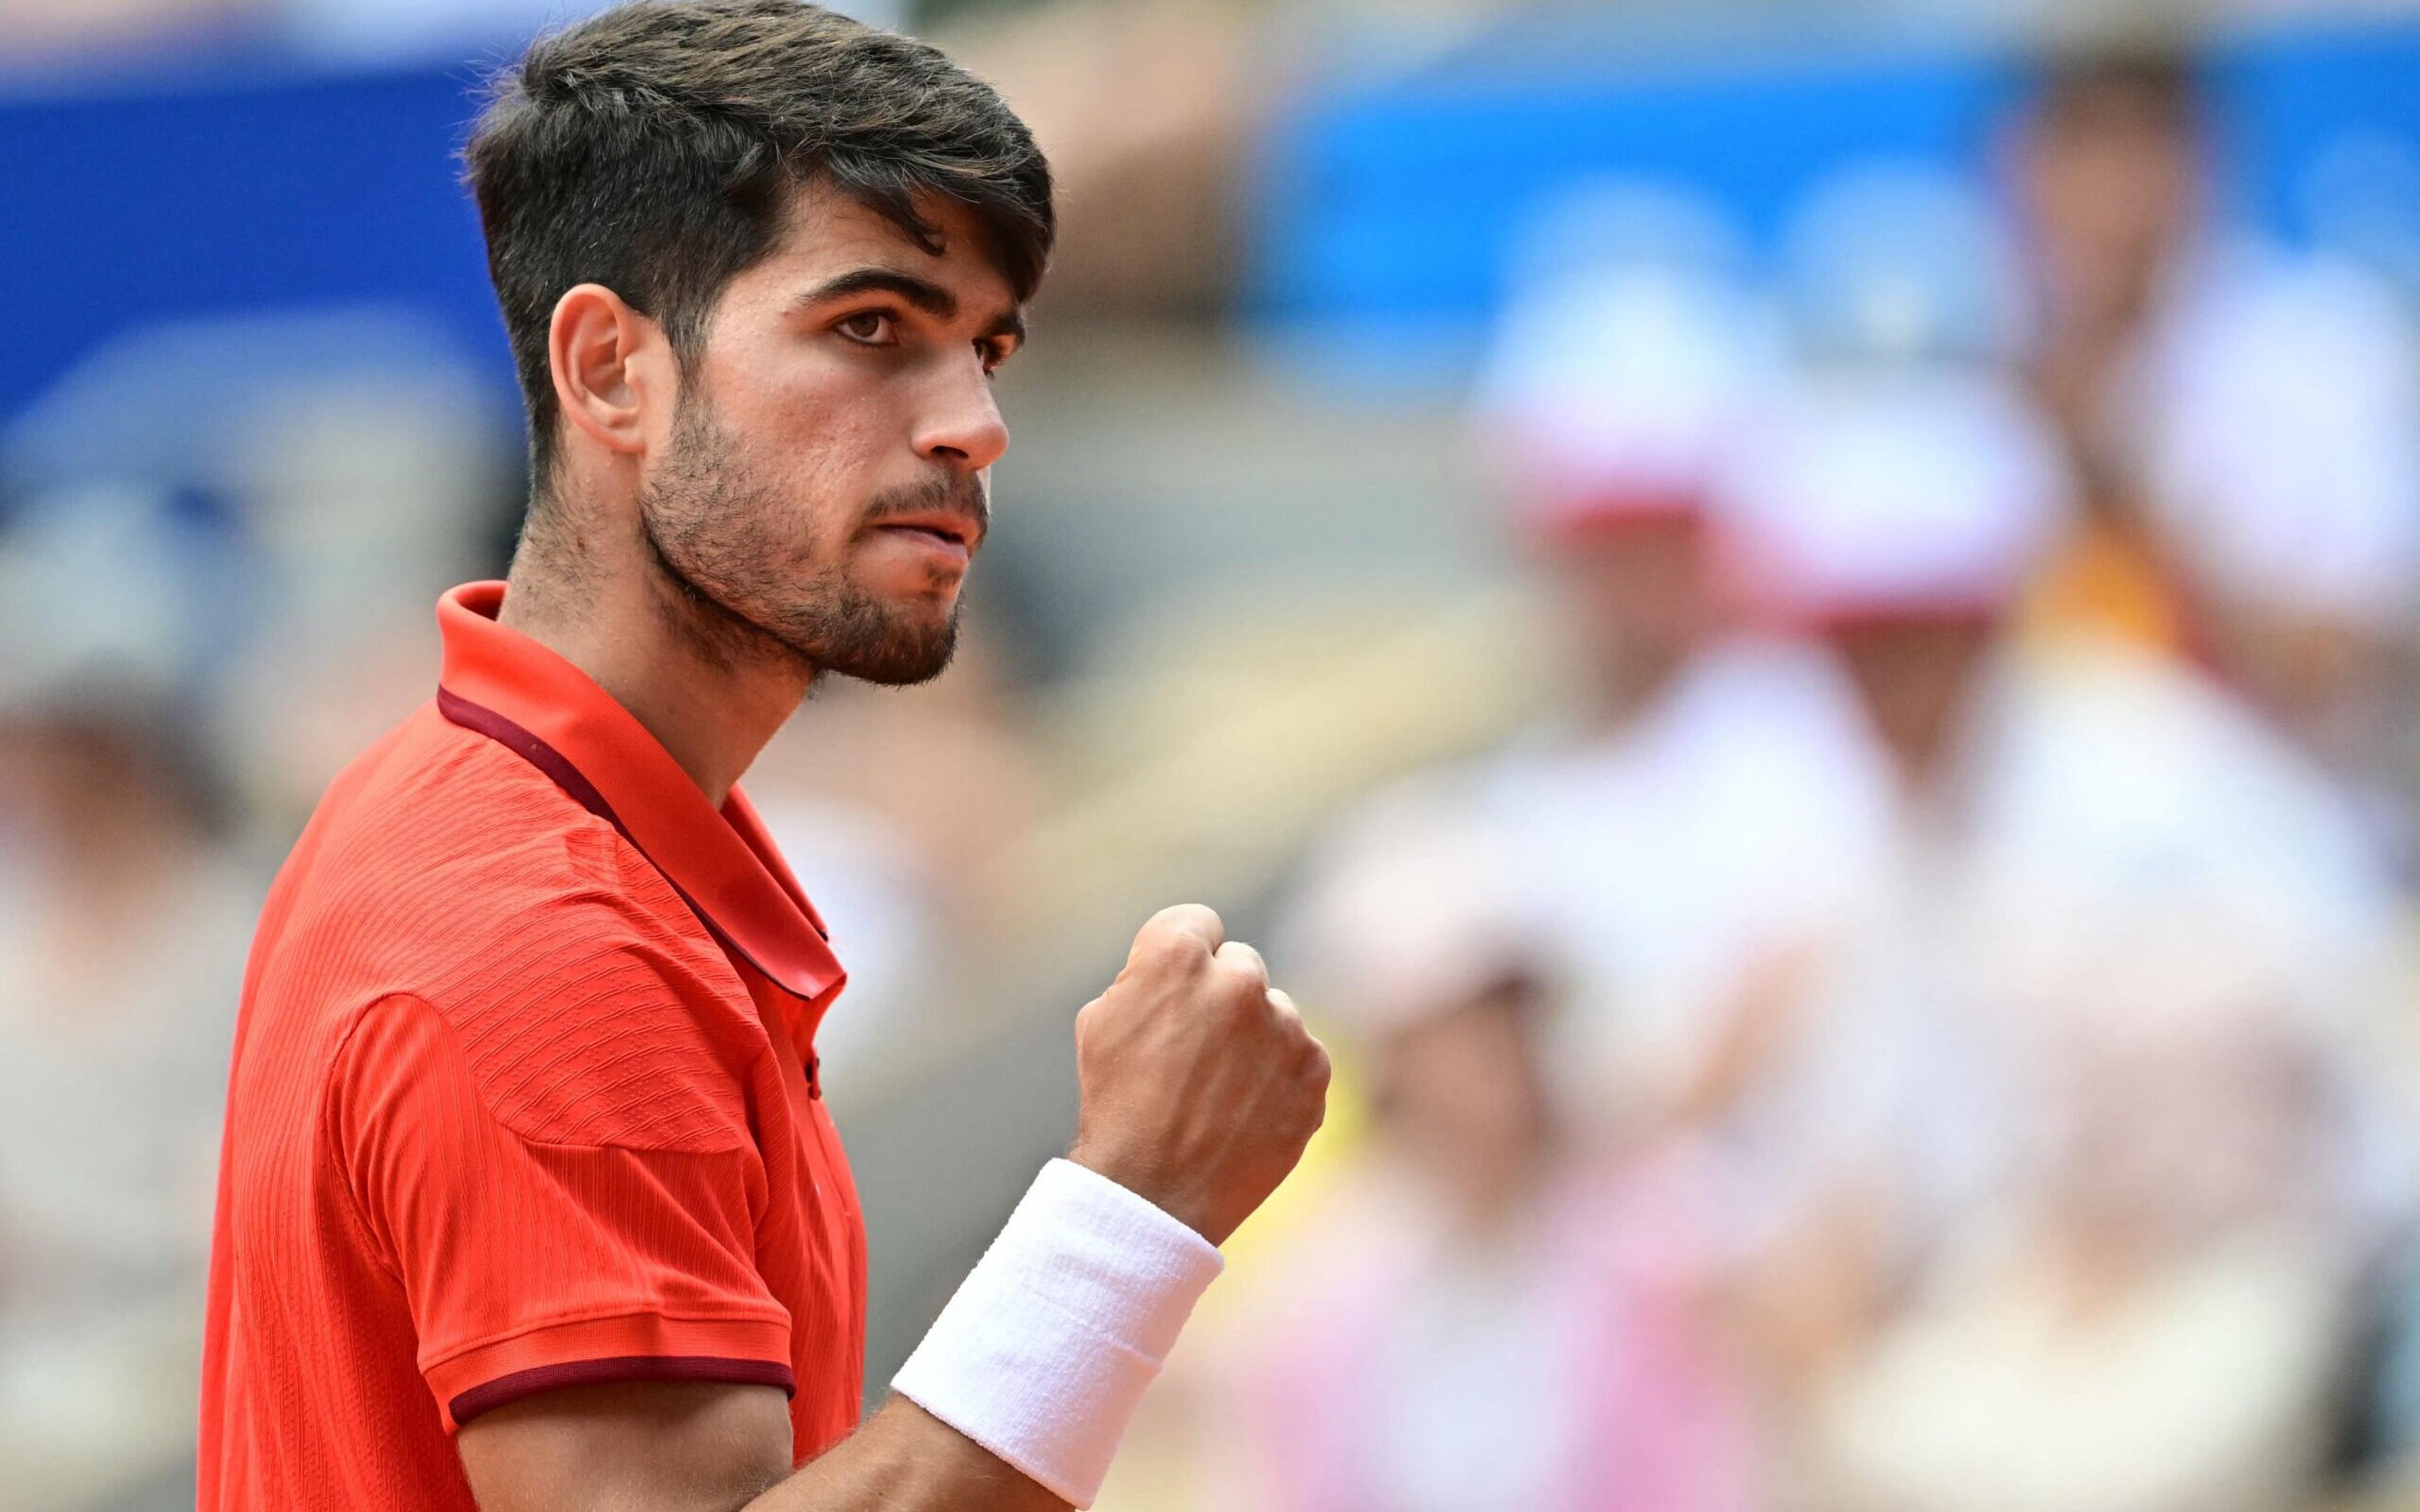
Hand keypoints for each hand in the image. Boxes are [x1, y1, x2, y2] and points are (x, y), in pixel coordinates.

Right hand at [1067, 905, 1329, 1245]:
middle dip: (1220, 996)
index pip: (1196, 922)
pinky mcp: (1315, 1069)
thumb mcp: (1102, 1019)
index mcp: (1178, 956)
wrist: (1156, 1196)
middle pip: (1240, 965)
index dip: (1181, 957)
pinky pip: (1299, 1054)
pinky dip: (1279, 1076)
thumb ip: (1149, 974)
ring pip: (1273, 1013)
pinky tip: (1245, 1111)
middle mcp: (1240, 980)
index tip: (1174, 991)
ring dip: (1253, 1039)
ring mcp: (1285, 1025)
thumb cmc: (1117, 1104)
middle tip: (1194, 1051)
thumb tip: (1186, 966)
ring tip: (1217, 1093)